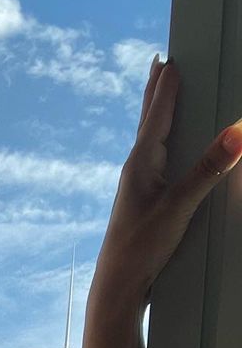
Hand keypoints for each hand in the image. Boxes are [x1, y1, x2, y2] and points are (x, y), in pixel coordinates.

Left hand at [93, 56, 241, 308]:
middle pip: (148, 122)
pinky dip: (160, 143)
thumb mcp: (179, 207)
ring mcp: (137, 187)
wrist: (118, 287)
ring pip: (149, 140)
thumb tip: (238, 132)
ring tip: (159, 95)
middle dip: (155, 92)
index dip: (165, 87)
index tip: (169, 60)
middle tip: (157, 64)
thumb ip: (209, 170)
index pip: (156, 115)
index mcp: (140, 164)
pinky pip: (154, 161)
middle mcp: (135, 171)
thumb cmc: (140, 248)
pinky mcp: (142, 203)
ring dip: (156, 115)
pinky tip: (161, 150)